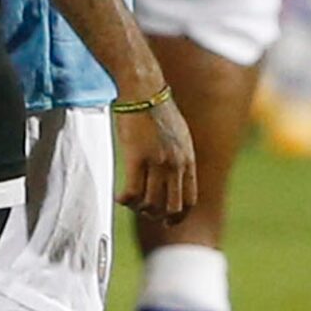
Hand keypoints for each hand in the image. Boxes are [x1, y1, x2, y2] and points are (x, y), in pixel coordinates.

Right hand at [115, 97, 196, 222]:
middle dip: (158, 217)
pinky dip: (126, 200)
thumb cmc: (156, 111)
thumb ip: (180, 158)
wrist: (143, 91)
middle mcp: (176, 164)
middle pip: (172, 207)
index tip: (165, 220)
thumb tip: (175, 175)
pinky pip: (133, 192)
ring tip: (129, 201)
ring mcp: (157, 162)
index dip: (178, 216)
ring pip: (151, 203)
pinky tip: (120, 197)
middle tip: (144, 212)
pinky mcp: (137, 157)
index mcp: (188, 160)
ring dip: (138, 208)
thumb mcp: (179, 136)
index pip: (190, 200)